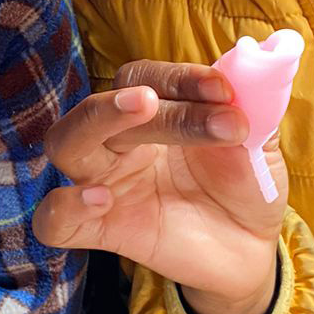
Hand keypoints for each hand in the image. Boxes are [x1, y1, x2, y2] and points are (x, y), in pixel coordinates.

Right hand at [34, 62, 286, 313]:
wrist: (252, 248)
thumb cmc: (247, 185)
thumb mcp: (258, 142)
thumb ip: (253, 104)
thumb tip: (256, 66)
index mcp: (154, 111)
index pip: (143, 77)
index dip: (179, 77)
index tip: (224, 90)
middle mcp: (121, 141)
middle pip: (97, 105)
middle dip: (131, 100)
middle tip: (166, 102)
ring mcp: (105, 184)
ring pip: (66, 143)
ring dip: (97, 121)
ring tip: (140, 115)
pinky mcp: (102, 231)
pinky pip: (54, 221)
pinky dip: (64, 207)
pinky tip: (100, 199)